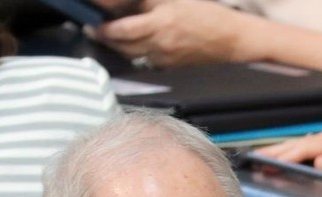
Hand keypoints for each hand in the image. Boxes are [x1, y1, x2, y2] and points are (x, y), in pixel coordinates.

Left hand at [94, 0, 251, 66]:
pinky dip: (133, 53)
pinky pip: (144, 61)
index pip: (122, 30)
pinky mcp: (169, 66)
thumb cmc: (205, 14)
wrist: (230, 39)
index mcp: (161, 24)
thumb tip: (122, 2)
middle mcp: (160, 44)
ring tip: (107, 36)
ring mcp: (164, 58)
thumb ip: (147, 0)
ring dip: (116, 47)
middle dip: (105, 38)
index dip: (104, 28)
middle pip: (122, 46)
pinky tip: (130, 45)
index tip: (92, 22)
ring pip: (131, 55)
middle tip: (93, 28)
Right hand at [255, 115, 321, 172]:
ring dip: (283, 152)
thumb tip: (319, 164)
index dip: (281, 158)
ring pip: (302, 144)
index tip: (262, 164)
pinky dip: (298, 151)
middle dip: (274, 153)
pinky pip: (312, 146)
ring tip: (264, 160)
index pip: (301, 150)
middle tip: (252, 162)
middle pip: (297, 145)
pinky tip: (293, 157)